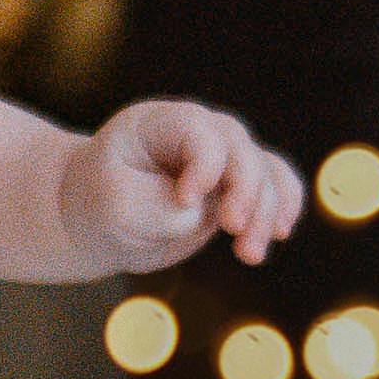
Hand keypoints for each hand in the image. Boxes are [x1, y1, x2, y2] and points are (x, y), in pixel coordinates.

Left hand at [62, 99, 303, 273]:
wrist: (96, 216)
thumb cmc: (98, 203)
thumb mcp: (113, 205)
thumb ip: (158, 209)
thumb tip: (203, 213)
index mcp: (161, 123)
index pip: (201, 135)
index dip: (205, 166)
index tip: (185, 199)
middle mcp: (198, 133)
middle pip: (241, 152)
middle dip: (246, 193)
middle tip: (233, 231)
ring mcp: (220, 159)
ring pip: (264, 173)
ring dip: (266, 213)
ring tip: (248, 254)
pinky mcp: (233, 186)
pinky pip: (275, 185)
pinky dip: (282, 207)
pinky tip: (280, 232)